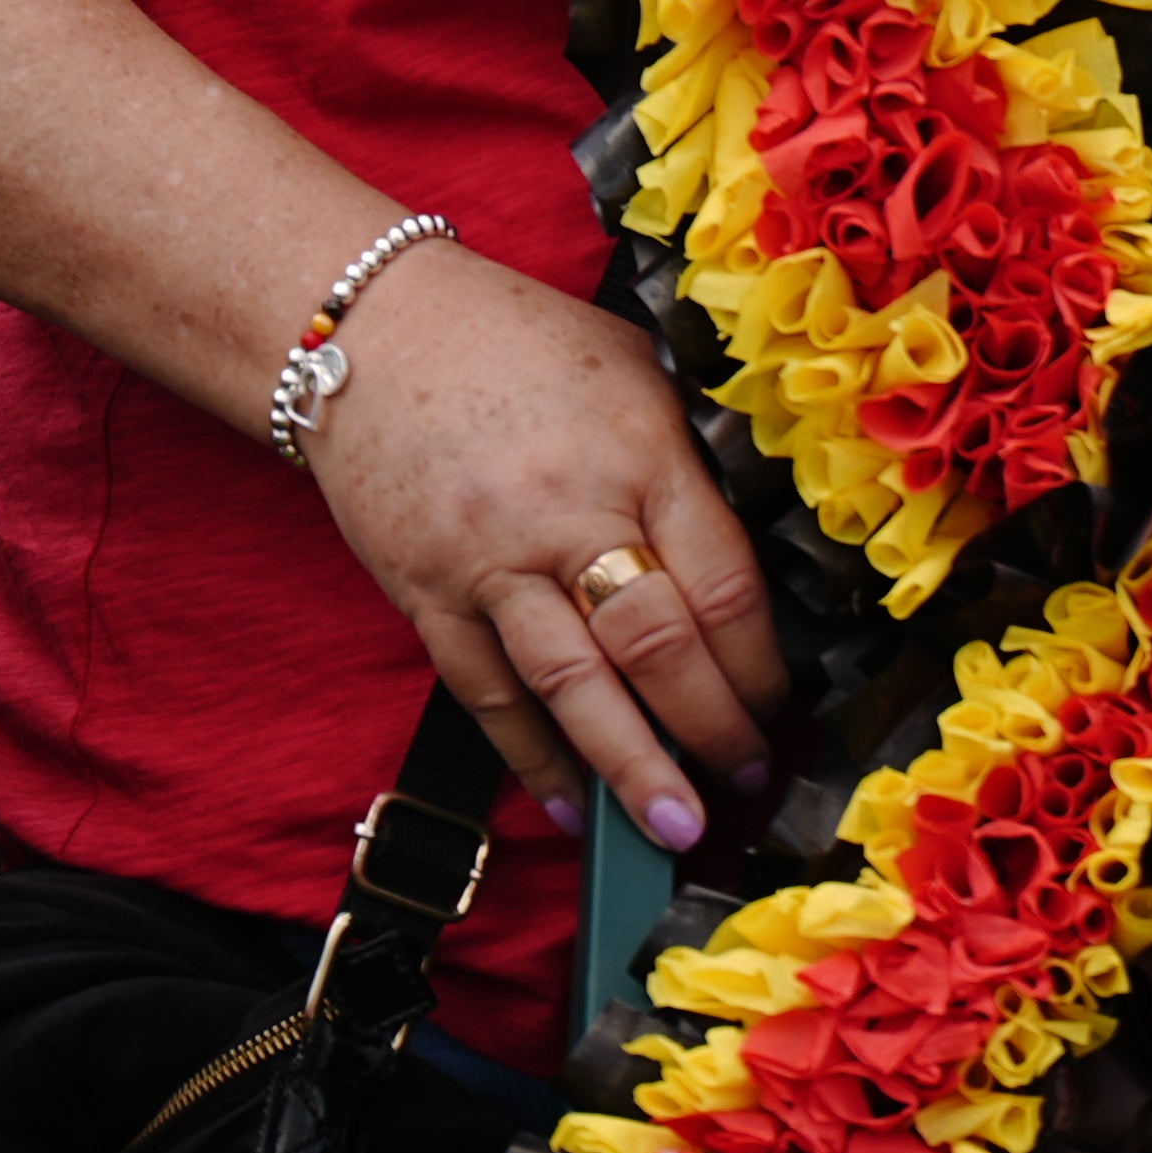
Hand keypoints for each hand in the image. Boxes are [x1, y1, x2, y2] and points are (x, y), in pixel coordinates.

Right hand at [309, 240, 794, 849]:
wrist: (370, 326)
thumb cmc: (519, 338)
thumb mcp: (634, 369)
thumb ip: (687, 459)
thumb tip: (747, 554)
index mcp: (640, 454)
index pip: (722, 584)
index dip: (761, 663)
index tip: (781, 704)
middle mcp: (569, 514)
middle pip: (657, 647)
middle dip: (711, 729)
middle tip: (746, 781)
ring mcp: (492, 561)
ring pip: (573, 687)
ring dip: (630, 767)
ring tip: (673, 825)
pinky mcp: (428, 593)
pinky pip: (486, 692)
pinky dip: (527, 755)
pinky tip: (564, 801)